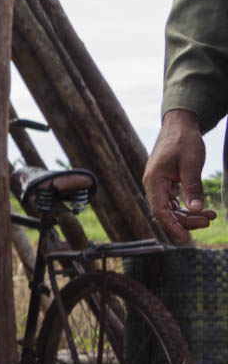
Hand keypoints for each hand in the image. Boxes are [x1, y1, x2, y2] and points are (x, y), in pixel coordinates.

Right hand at [143, 109, 215, 243]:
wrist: (180, 124)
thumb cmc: (184, 140)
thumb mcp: (191, 163)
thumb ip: (192, 187)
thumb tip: (196, 209)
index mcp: (153, 180)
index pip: (160, 210)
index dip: (172, 226)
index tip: (186, 238)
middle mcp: (153, 185)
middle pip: (166, 213)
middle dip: (186, 221)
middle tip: (208, 222)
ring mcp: (159, 184)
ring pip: (171, 209)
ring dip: (189, 215)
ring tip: (211, 216)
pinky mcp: (167, 183)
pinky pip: (175, 201)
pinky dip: (189, 207)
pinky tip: (204, 209)